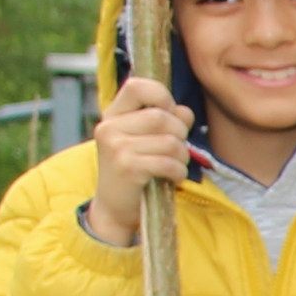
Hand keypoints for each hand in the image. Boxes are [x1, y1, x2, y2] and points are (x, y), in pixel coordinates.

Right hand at [87, 75, 194, 247]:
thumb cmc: (137, 171)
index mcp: (113, 115)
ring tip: (172, 166)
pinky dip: (178, 173)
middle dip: (180, 134)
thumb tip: (185, 112)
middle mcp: (110, 127)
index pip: (138, 86)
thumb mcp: (148, 141)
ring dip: (181, 157)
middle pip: (162, 117)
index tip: (169, 115)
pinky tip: (170, 178)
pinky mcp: (127, 168)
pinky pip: (169, 163)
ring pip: (170, 141)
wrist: (115, 209)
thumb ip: (167, 121)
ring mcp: (116, 147)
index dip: (162, 97)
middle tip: (174, 151)